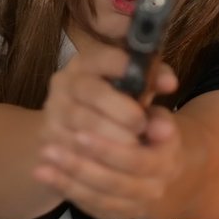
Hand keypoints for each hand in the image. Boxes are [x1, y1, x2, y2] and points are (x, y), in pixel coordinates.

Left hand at [34, 84, 184, 218]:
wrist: (155, 165)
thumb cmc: (148, 127)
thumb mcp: (154, 110)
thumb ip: (156, 96)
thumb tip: (165, 84)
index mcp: (166, 161)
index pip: (137, 160)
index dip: (108, 150)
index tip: (79, 134)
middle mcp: (153, 188)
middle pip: (115, 183)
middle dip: (81, 166)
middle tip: (49, 148)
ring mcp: (134, 204)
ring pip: (99, 197)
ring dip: (69, 179)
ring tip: (43, 158)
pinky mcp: (115, 213)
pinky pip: (89, 205)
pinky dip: (65, 189)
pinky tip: (43, 172)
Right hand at [36, 45, 176, 151]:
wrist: (77, 132)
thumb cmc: (116, 105)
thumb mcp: (134, 88)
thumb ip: (154, 80)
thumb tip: (170, 84)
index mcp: (86, 63)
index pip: (102, 57)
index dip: (125, 68)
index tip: (152, 84)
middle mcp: (64, 82)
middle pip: (91, 92)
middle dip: (121, 111)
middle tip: (142, 126)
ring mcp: (52, 110)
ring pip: (81, 124)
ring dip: (111, 137)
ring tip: (133, 145)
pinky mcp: (48, 137)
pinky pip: (71, 148)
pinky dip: (95, 155)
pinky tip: (115, 161)